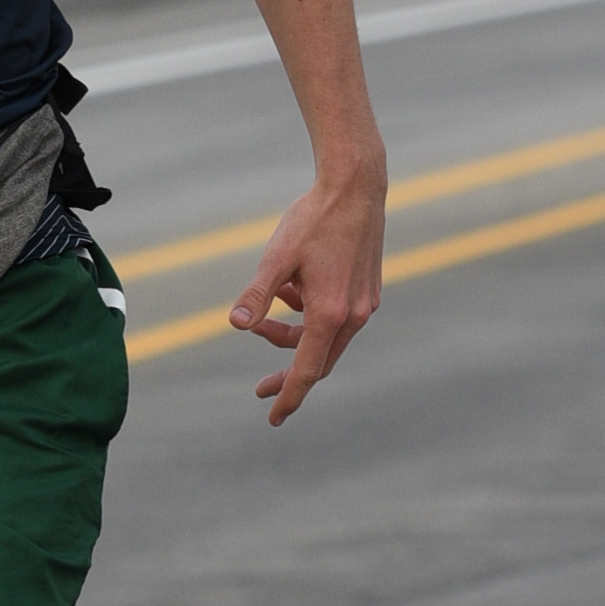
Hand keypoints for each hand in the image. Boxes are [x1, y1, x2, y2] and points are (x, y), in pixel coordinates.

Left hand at [228, 157, 384, 425]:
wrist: (356, 187)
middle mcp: (352, 315)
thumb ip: (257, 295)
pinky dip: (310, 315)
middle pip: (318, 361)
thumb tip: (236, 325)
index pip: (307, 371)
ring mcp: (364, 304)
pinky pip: (336, 318)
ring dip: (293, 334)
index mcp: (329, 314)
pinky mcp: (368, 291)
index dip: (288, 397)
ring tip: (268, 310)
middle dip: (288, 374)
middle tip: (260, 389)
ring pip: (325, 338)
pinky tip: (292, 290)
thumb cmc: (314, 219)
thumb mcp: (277, 257)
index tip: (273, 418)